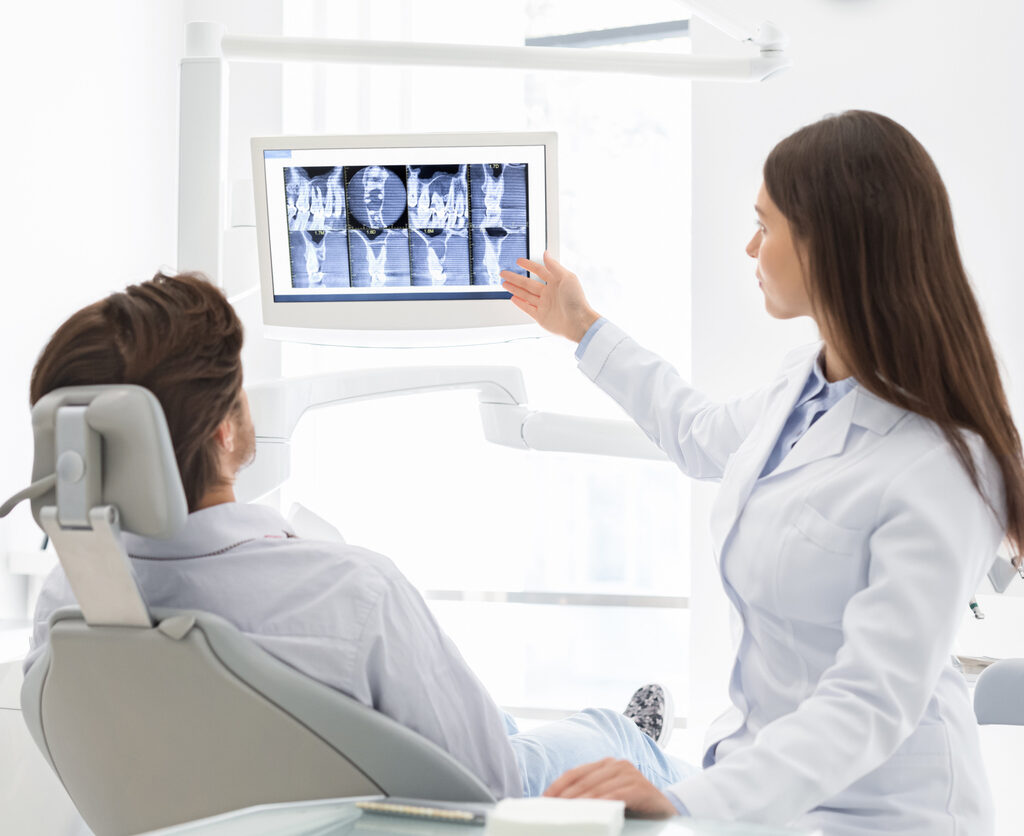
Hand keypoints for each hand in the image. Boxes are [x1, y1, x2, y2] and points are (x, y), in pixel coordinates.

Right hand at [500, 252, 599, 342]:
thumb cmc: (576, 300)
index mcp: (556, 282)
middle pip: (528, 283)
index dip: (529, 265)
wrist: (578, 322)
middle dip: (515, 278)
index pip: (539, 271)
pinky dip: (520, 303)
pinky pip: (528, 308)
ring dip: (514, 289)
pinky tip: (513, 298)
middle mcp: (549, 293)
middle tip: (504, 273)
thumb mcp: (567, 277)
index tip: (519, 261)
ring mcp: (544, 305)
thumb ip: (554, 266)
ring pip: (526, 295)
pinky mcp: (541, 316)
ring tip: (504, 284)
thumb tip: (546, 254)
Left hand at [543, 758, 677, 818]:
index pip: (574, 773)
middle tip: (550, 811)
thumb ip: (590, 797)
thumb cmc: (633, 808)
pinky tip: (590, 813)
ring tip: (565, 814)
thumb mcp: (609, 798)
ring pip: (597, 788)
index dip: (557, 786)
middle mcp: (617, 764)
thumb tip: (560, 806)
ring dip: (579, 802)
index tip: (542, 800)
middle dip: (564, 797)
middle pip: (583, 780)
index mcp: (605, 764)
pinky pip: (615, 795)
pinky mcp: (640, 787)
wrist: (667, 813)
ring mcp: (630, 774)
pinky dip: (601, 804)